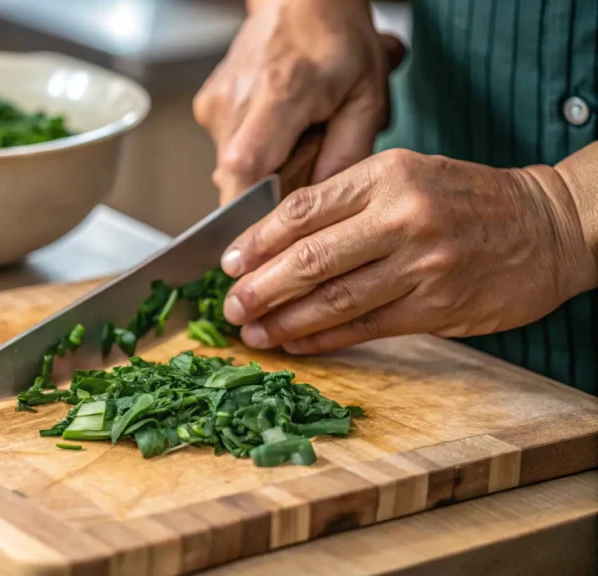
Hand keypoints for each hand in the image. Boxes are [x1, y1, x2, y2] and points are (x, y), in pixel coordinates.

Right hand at [193, 0, 404, 204]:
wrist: (301, 1)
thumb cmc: (338, 43)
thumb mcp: (367, 98)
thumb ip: (349, 153)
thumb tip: (322, 203)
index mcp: (280, 93)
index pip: (245, 165)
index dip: (248, 207)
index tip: (261, 232)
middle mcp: (238, 98)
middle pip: (236, 177)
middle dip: (266, 193)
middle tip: (299, 172)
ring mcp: (217, 103)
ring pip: (231, 168)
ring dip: (261, 170)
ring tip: (291, 141)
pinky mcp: (208, 107)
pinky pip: (227, 150)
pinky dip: (252, 152)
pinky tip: (275, 129)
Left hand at [219, 149, 597, 353]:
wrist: (548, 225)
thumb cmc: (463, 199)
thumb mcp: (406, 174)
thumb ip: (346, 202)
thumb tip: (273, 241)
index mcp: (386, 175)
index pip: (302, 210)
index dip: (257, 241)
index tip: (228, 263)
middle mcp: (401, 217)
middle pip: (309, 259)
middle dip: (260, 288)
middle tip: (231, 307)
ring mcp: (421, 264)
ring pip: (334, 299)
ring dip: (285, 321)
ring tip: (254, 332)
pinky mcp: (437, 306)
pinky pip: (364, 326)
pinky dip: (323, 338)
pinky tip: (296, 343)